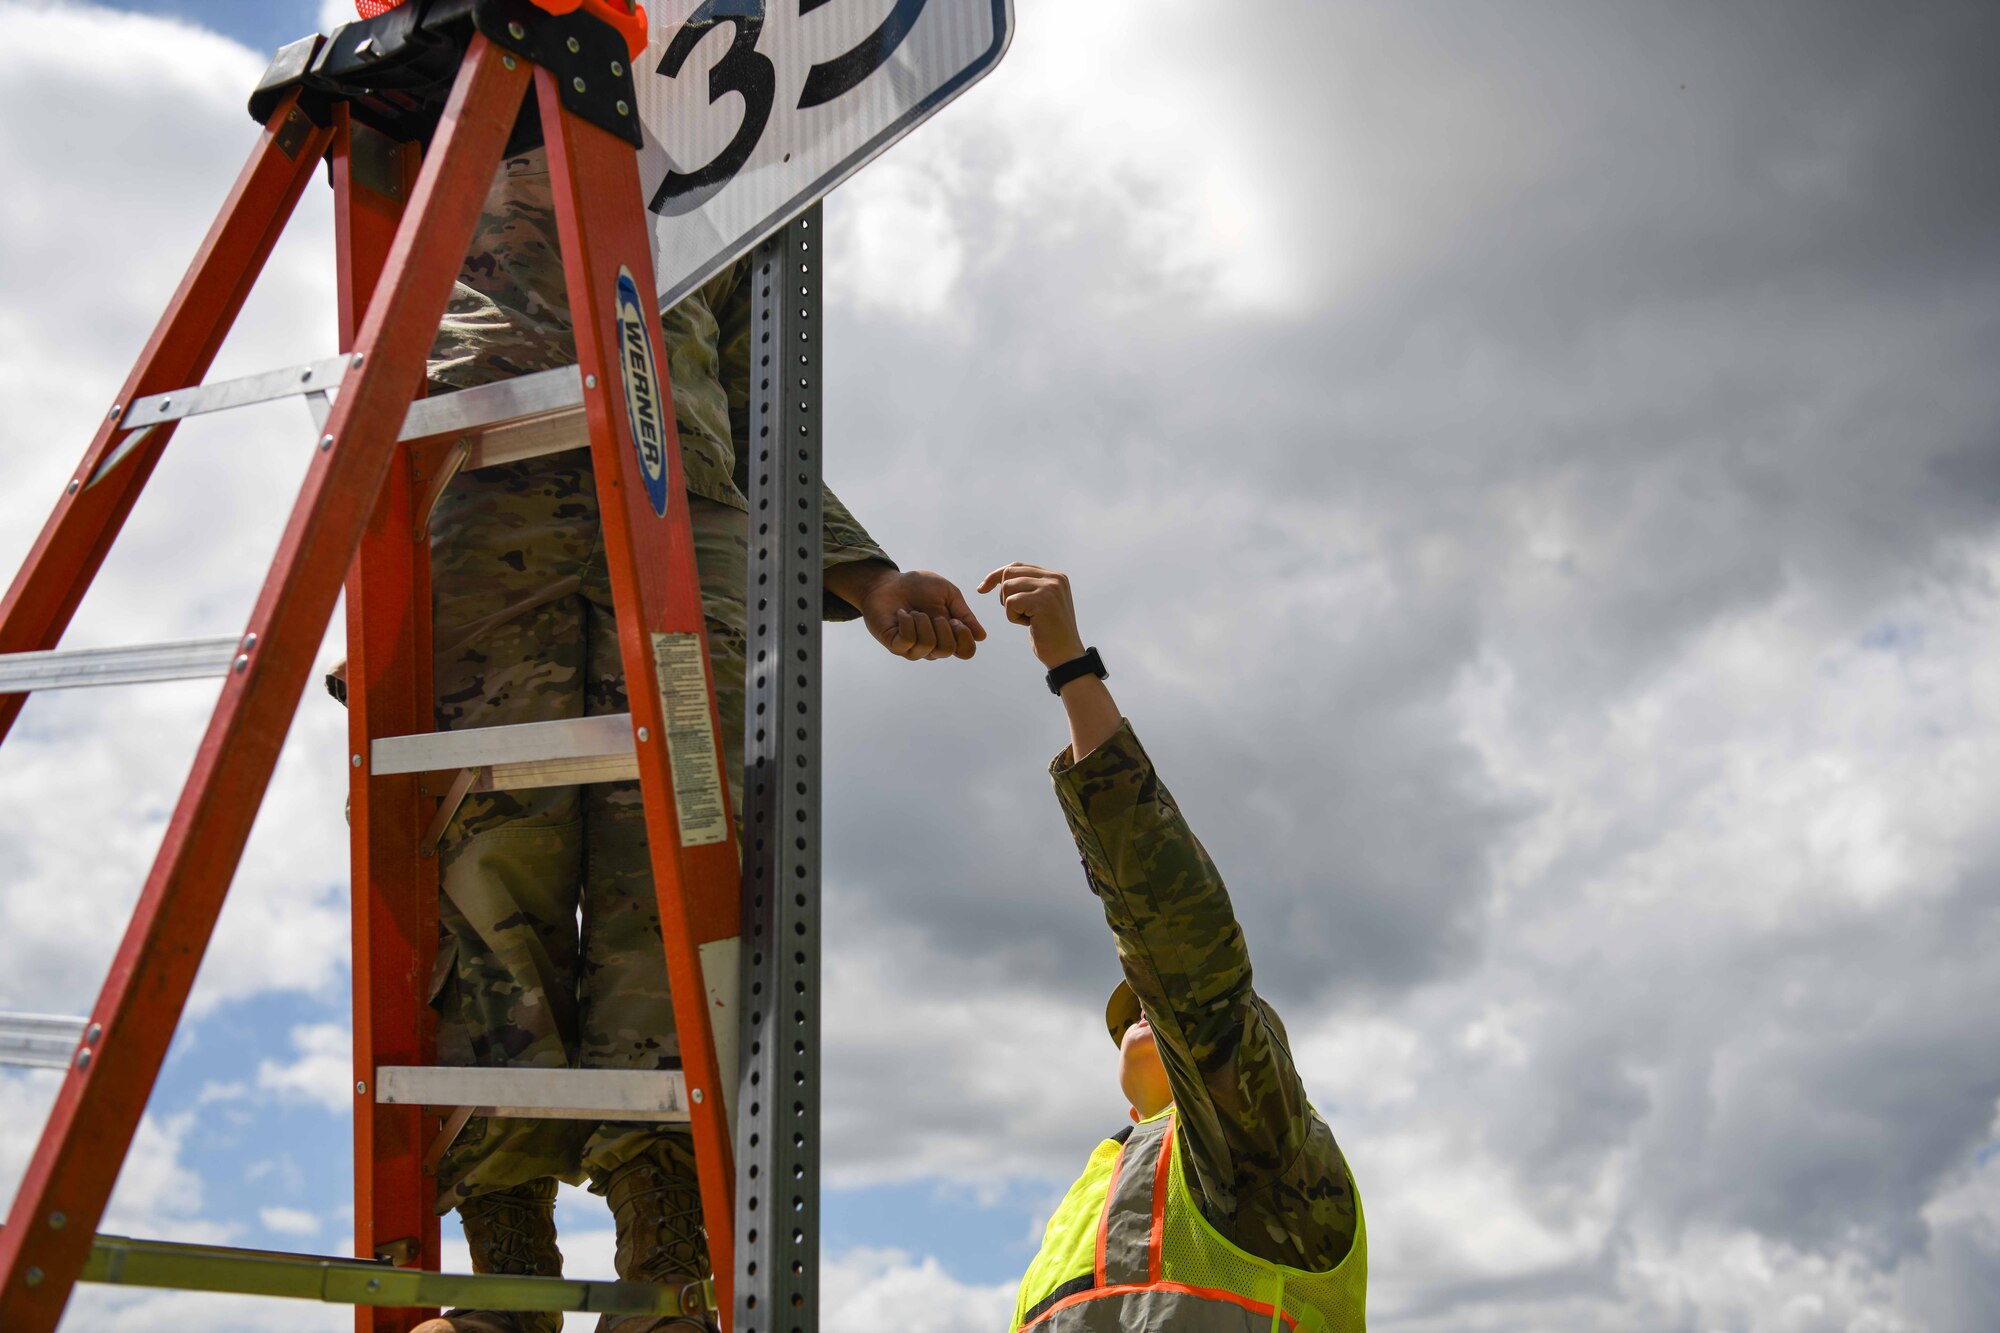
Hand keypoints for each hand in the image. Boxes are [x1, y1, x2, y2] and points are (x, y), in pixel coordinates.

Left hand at [839, 564, 987, 660]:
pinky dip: (907, 623)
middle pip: (948, 650)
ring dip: (922, 621)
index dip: (965, 637)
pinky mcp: (896, 645)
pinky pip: (908, 640)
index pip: (966, 651)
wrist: (889, 583)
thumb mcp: (948, 594)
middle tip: (934, 613)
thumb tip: (981, 636)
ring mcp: (914, 649)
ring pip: (928, 645)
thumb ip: (964, 614)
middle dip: (942, 626)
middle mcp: (933, 647)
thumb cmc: (919, 587)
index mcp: (949, 635)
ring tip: (914, 611)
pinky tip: (902, 614)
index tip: (956, 619)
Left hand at [976, 563, 1086, 667]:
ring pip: (1007, 587)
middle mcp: (1055, 578)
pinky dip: (1013, 617)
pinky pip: (1010, 602)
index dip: (996, 576)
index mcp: (1056, 577)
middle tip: (1017, 613)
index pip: (1017, 566)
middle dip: (1004, 595)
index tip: (981, 589)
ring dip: (1010, 608)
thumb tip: (1000, 577)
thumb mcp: (1041, 604)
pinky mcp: (1041, 601)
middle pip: (1009, 573)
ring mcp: (1049, 588)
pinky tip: (1029, 625)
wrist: (1066, 656)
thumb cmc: (1049, 634)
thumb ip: (1029, 587)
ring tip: (1028, 620)